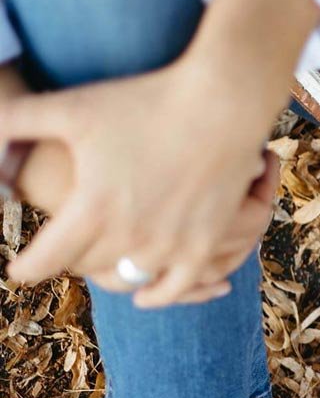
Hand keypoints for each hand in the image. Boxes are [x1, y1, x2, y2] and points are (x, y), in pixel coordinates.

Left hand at [6, 68, 281, 305]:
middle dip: (70, 259)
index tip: (18, 271)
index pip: (44, 259)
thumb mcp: (72, 107)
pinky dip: (158, 295)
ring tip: (102, 264)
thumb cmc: (145, 101)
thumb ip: (15, 120)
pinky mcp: (205, 245)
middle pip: (86, 266)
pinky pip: (176, 287)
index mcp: (91, 208)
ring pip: (128, 280)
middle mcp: (129, 236)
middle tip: (66, 249)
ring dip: (109, 273)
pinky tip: (145, 296)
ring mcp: (170, 245)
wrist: (220, 104)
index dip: (26, 268)